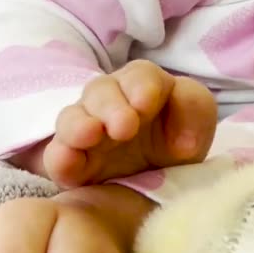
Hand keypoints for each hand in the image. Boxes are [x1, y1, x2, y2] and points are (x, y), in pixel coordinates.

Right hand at [43, 60, 216, 187]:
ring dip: (79, 125)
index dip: (141, 86)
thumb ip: (194, 110)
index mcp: (142, 85)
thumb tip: (181, 140)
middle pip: (101, 91)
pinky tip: (67, 160)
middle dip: (112, 106)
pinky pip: (56, 155)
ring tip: (90, 135)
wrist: (163, 175)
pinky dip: (59, 156)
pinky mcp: (71, 162)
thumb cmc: (179, 137)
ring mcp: (86, 131)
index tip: (146, 104)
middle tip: (124, 127)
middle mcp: (108, 102)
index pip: (139, 76)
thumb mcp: (197, 120)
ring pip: (72, 118)